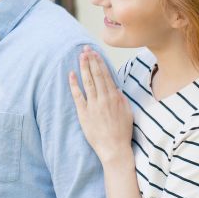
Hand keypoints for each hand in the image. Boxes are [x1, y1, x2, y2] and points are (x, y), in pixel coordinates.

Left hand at [68, 47, 132, 163]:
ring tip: (80, 56)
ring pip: (88, 82)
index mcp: (115, 97)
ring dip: (84, 68)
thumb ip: (121, 99)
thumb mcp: (127, 113)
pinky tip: (71, 74)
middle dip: (91, 61)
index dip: (99, 63)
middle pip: (97, 75)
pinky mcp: (84, 114)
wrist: (114, 148)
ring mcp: (93, 106)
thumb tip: (116, 89)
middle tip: (85, 49)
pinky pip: (78, 96)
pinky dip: (74, 84)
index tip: (95, 53)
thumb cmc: (122, 132)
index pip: (106, 75)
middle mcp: (104, 99)